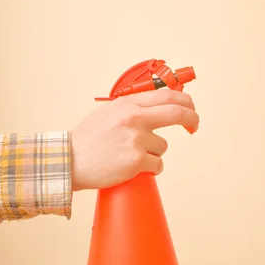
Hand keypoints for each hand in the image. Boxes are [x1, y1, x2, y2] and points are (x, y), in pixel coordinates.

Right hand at [71, 88, 198, 190]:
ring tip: (131, 155)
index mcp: (127, 104)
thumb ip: (134, 108)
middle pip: (177, 114)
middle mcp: (134, 118)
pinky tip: (132, 167)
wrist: (70, 161)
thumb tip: (163, 105)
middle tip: (194, 126)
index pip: (167, 96)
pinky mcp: (136, 161)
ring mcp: (136, 139)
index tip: (191, 108)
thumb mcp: (110, 112)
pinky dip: (151, 168)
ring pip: (163, 146)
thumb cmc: (89, 139)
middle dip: (192, 119)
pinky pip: (158, 164)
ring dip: (154, 153)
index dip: (185, 102)